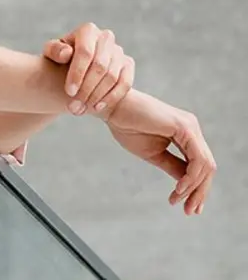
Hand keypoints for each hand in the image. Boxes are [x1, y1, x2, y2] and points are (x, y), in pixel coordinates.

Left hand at [43, 22, 133, 115]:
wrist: (74, 65)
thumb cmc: (59, 57)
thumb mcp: (51, 53)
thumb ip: (54, 51)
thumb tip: (66, 53)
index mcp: (87, 30)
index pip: (85, 53)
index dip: (77, 73)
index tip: (68, 92)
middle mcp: (106, 37)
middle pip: (100, 67)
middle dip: (86, 89)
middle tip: (74, 107)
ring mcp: (119, 51)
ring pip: (112, 77)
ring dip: (97, 96)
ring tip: (81, 110)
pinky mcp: (128, 64)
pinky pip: (125, 83)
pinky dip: (112, 97)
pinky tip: (97, 107)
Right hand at [104, 90, 216, 215]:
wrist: (111, 107)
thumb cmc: (127, 126)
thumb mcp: (154, 153)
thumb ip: (173, 167)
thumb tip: (187, 186)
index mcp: (185, 134)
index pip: (199, 165)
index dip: (196, 188)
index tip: (186, 207)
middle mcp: (192, 129)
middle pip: (207, 167)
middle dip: (199, 192)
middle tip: (188, 211)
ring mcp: (190, 127)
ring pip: (205, 165)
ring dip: (194, 188)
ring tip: (178, 200)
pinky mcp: (185, 127)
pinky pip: (197, 159)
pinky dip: (191, 177)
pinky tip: (179, 188)